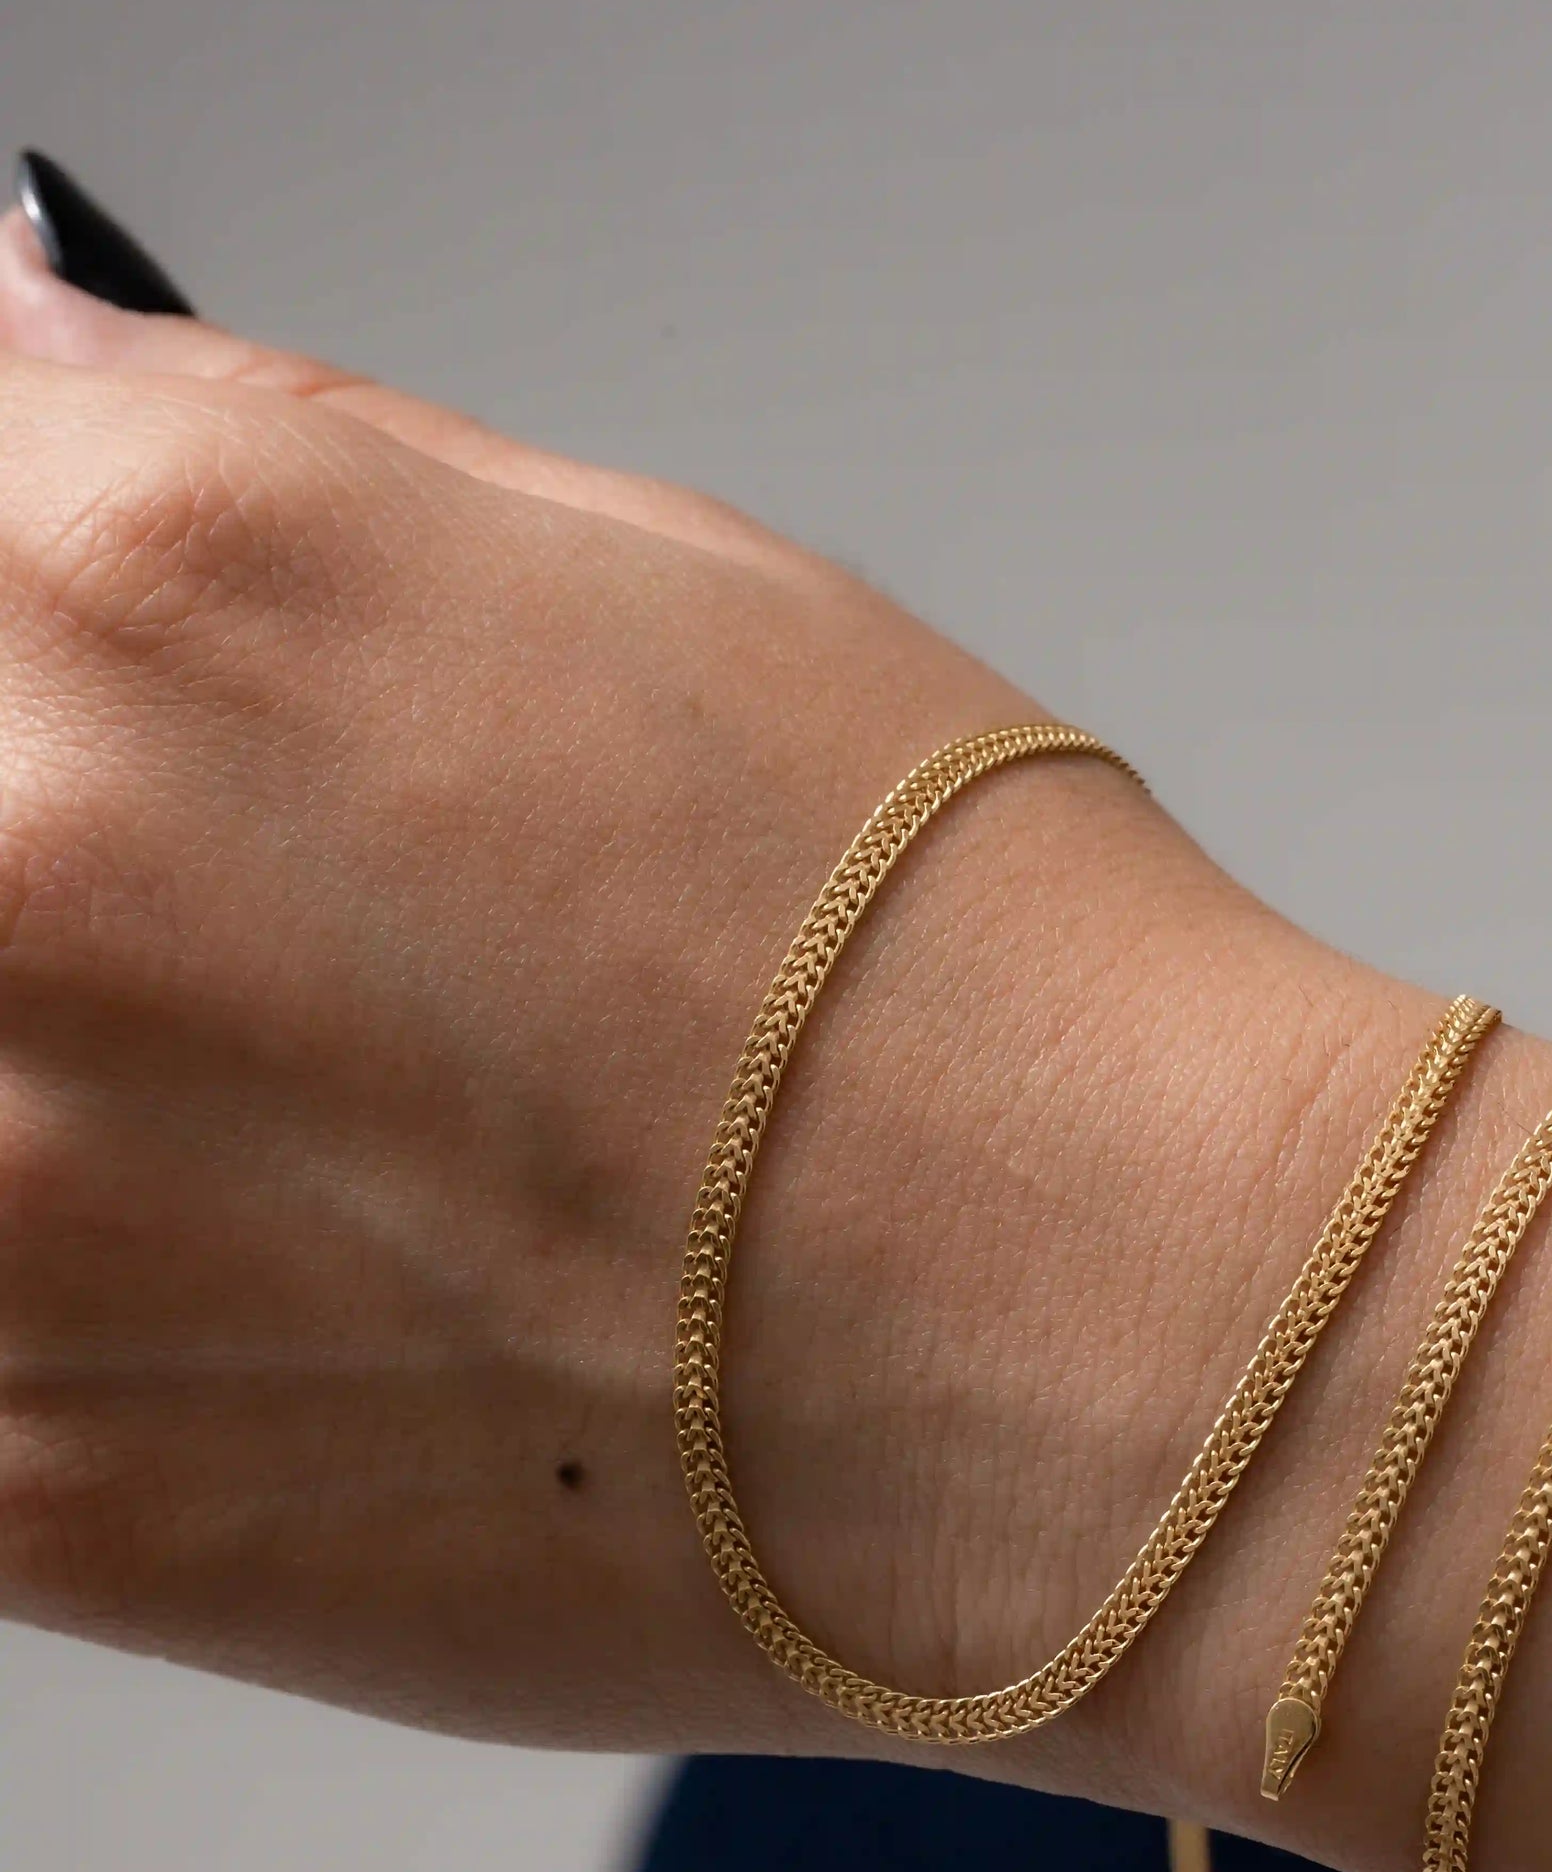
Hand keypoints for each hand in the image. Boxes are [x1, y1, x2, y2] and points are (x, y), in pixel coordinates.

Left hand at [0, 206, 1383, 1767]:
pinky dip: (59, 1297)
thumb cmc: (954, 979)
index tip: (72, 669)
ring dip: (55, 1079)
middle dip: (59, 840)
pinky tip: (259, 1293)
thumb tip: (29, 385)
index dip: (17, 586)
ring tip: (280, 1129)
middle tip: (240, 943)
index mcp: (165, 576)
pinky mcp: (37, 1486)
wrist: (1121, 1358)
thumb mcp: (638, 577)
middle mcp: (29, 866)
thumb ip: (247, 461)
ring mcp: (7, 1201)